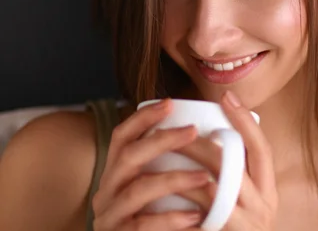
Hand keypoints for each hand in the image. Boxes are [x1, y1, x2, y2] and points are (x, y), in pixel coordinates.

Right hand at [92, 99, 212, 230]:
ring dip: (173, 179)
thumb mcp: (149, 190)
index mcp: (116, 175)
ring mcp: (110, 217)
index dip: (142, 119)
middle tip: (193, 130)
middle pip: (128, 157)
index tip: (169, 103)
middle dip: (161, 140)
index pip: (122, 138)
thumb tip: (197, 133)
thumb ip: (162, 167)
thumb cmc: (149, 221)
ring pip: (137, 191)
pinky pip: (142, 226)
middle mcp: (107, 192)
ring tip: (205, 176)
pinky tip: (195, 217)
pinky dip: (169, 220)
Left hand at [176, 91, 277, 230]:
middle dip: (202, 143)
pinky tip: (165, 184)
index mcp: (269, 190)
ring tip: (165, 152)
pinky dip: (180, 195)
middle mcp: (262, 205)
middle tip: (180, 129)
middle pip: (233, 164)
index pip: (263, 149)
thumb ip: (238, 175)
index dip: (246, 122)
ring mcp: (244, 223)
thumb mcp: (248, 201)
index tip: (228, 96)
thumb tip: (217, 134)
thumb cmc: (236, 228)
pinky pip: (198, 211)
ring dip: (185, 167)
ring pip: (211, 186)